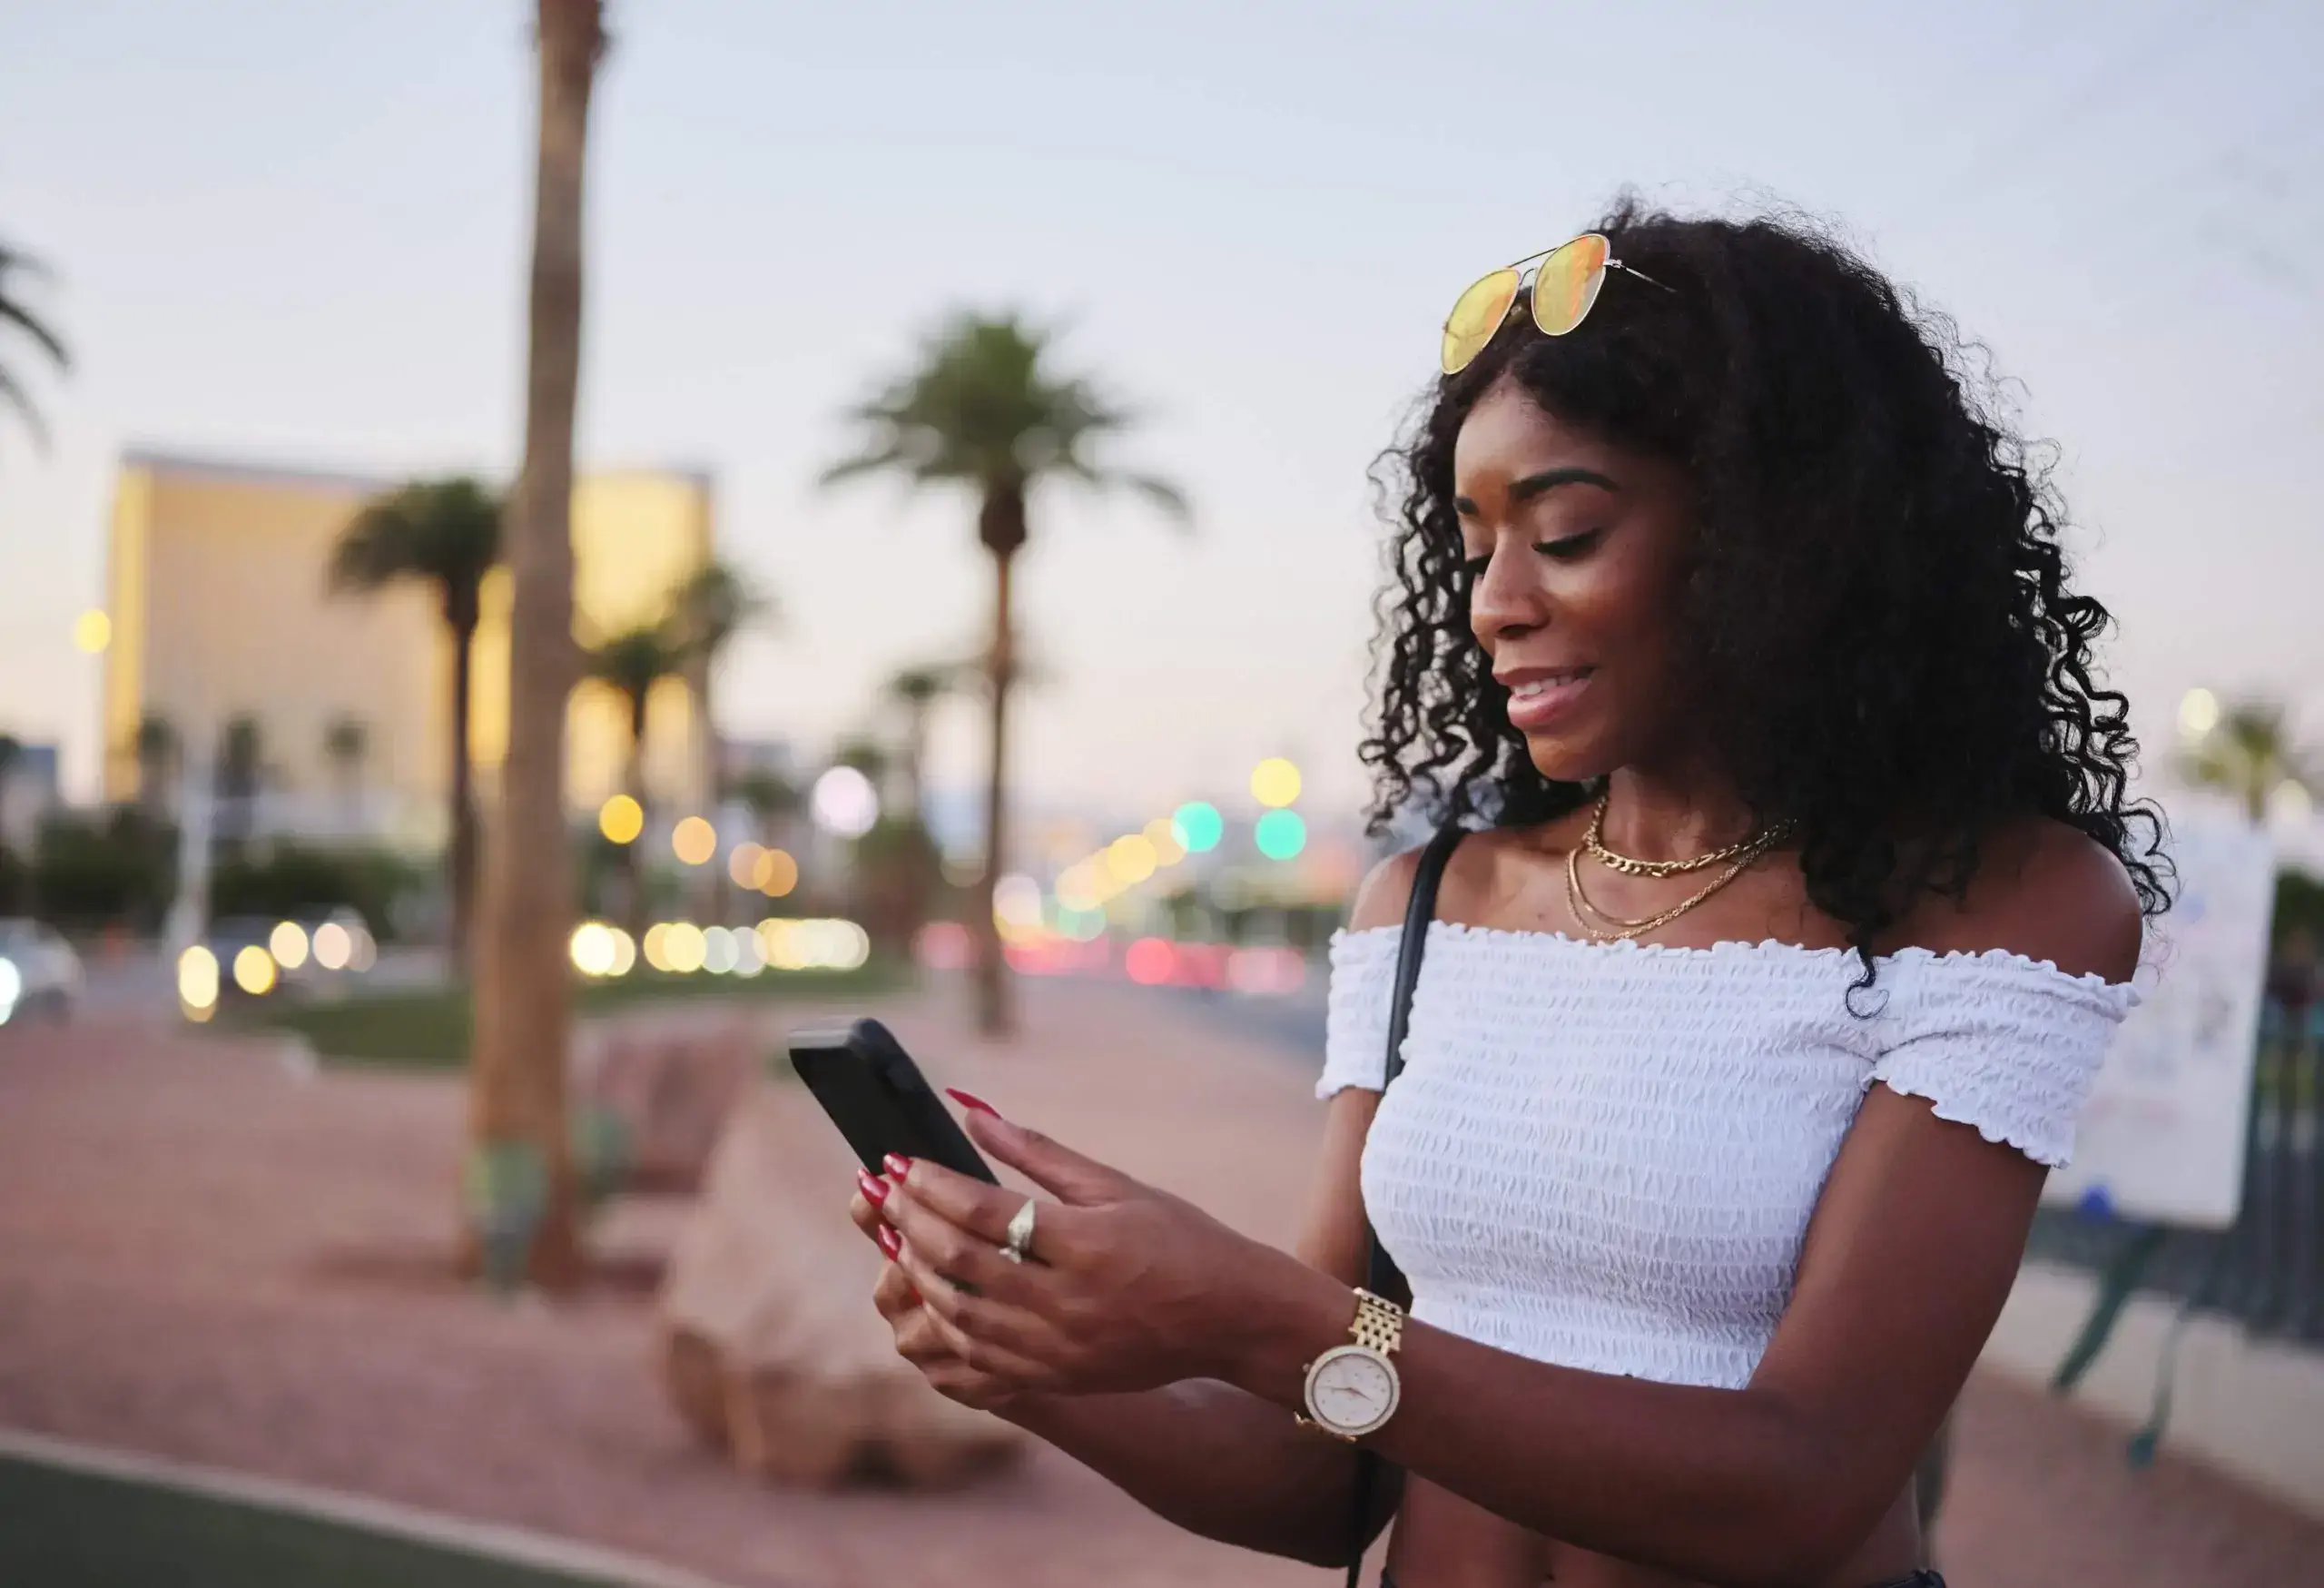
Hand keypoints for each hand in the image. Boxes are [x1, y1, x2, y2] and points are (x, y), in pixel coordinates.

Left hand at [861, 1093, 1318, 1400]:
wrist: (1231, 1318)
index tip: (895, 1160)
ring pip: (961, 1315)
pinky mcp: (1058, 1378)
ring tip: (895, 1238)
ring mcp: (1060, 1348)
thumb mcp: (1116, 1185)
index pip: (984, 1211)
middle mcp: (1068, 1301)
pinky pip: (980, 1358)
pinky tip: (928, 1294)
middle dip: (910, 1224)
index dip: (931, 1184)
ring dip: (918, 1274)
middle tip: (878, 1192)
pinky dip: (945, 1325)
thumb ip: (1038, 1152)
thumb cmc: (1180, 1238)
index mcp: (1085, 1244)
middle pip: (961, 1264)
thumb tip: (972, 1112)